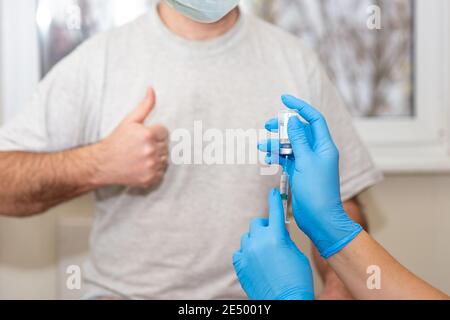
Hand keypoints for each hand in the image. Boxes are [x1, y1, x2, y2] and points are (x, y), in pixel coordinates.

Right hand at [94, 88, 168, 187]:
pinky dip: (154, 171)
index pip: (165, 132)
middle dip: (156, 145)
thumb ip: (145, 105)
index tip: (143, 137)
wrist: (103, 163)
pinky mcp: (150, 179)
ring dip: (156, 158)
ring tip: (141, 157)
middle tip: (140, 147)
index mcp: (147, 134)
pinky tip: (142, 166)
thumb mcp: (130, 121)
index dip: (155, 133)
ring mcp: (150, 166)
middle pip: (166, 146)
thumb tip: (152, 89)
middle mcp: (150, 151)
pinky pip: (161, 173)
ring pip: (165, 159)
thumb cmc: (117, 140)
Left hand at [233, 189, 313, 299]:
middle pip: (257, 223)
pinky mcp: (240, 265)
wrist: (286, 301)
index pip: (274, 211)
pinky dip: (247, 253)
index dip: (274, 199)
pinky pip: (240, 252)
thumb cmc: (297, 280)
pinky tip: (255, 261)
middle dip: (265, 227)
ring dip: (255, 240)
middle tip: (272, 235)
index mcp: (276, 237)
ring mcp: (247, 254)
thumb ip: (285, 239)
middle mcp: (259, 242)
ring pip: (247, 237)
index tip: (273, 192)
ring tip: (265, 253)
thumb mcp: (297, 254)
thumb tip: (279, 231)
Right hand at [259, 95, 361, 258]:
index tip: (284, 98)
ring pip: (290, 145)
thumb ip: (299, 140)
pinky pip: (287, 158)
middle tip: (267, 125)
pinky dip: (277, 155)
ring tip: (262, 145)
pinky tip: (267, 157)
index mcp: (324, 146)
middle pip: (299, 131)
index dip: (300, 107)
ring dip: (276, 143)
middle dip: (282, 127)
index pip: (313, 119)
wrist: (319, 218)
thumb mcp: (306, 162)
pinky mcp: (300, 172)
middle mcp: (317, 152)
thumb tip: (293, 120)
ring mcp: (308, 162)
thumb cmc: (317, 191)